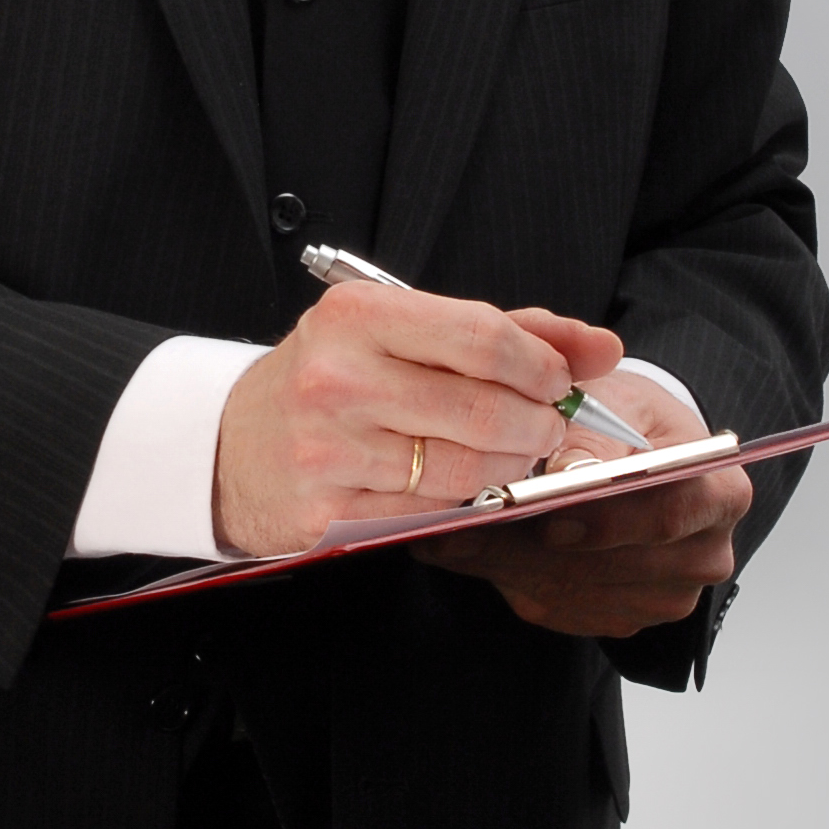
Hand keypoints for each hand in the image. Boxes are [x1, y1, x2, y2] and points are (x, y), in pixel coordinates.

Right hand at [211, 289, 625, 559]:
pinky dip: (461, 501)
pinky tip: (456, 484)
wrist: (229, 445)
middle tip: (545, 425)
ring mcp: (328, 448)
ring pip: (464, 468)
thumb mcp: (398, 332)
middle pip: (482, 407)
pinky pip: (430, 511)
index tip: (558, 379)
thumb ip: (503, 332)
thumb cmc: (328, 380)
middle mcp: (337, 378)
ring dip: (507, 467)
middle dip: (535, 422)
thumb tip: (599, 347)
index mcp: (357, 316)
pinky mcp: (328, 510)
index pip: (482, 336)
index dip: (541, 364)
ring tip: (508, 455)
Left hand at [411, 366, 750, 638]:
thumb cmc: (631, 419)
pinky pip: (558, 607)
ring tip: (456, 533)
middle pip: (616, 564)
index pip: (668, 515)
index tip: (549, 516)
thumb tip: (567, 470)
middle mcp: (704, 556)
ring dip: (512, 564)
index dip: (607, 520)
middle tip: (469, 526)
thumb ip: (595, 432)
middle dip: (537, 545)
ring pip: (576, 589)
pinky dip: (510, 579)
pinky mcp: (620, 618)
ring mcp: (663, 597)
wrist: (638, 450)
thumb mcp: (619, 400)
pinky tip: (474, 550)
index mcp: (720, 494)